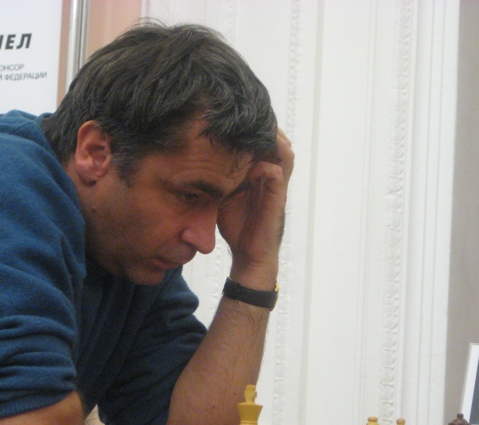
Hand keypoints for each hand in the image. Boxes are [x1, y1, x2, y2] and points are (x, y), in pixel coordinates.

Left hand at [217, 129, 293, 288]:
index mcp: (262, 173)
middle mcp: (273, 177)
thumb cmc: (236, 225)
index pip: (266, 142)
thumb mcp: (223, 194)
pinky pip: (277, 177)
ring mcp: (277, 188)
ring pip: (285, 154)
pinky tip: (253, 162)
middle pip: (279, 142)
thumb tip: (194, 158)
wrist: (248, 256)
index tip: (240, 114)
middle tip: (251, 114)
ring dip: (273, 140)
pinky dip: (267, 167)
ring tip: (258, 129)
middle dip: (267, 127)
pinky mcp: (276, 202)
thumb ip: (218, 176)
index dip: (257, 127)